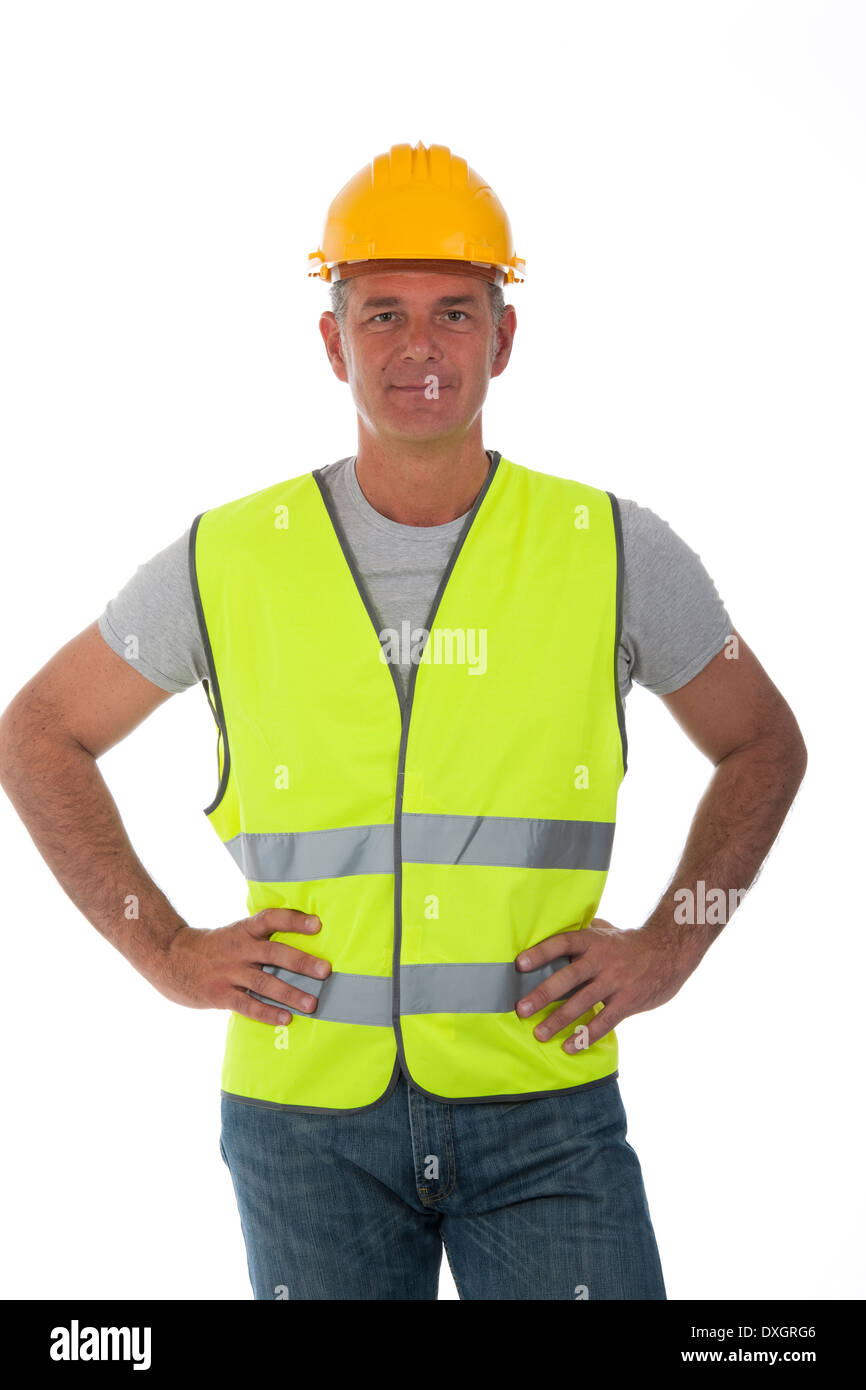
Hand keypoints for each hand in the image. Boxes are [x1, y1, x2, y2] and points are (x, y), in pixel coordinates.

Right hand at [151, 908, 329, 1025]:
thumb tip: (296, 946)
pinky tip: (285, 1019)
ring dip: (290, 993)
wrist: (168, 958)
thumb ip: (258, 939)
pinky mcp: (220, 994)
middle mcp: (238, 949)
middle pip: (274, 953)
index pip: (271, 919)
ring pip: (264, 983)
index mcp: (243, 930)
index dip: (294, 920)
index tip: (318, 924)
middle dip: (301, 962)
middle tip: (325, 971)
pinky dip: (267, 1013)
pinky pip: (247, 1005)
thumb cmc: (210, 948)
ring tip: (312, 1004)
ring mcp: (228, 972)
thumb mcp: (233, 935)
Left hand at [514, 917, 691, 1050]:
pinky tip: (569, 1046)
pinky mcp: (628, 1001)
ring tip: (539, 1034)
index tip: (519, 964)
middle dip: (543, 994)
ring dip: (559, 1020)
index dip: (540, 953)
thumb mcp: (606, 931)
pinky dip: (585, 1036)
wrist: (671, 951)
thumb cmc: (630, 942)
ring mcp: (615, 982)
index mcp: (592, 940)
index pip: (562, 943)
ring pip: (582, 1003)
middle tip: (521, 1009)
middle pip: (568, 977)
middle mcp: (601, 960)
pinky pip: (604, 1022)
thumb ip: (582, 934)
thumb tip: (553, 928)